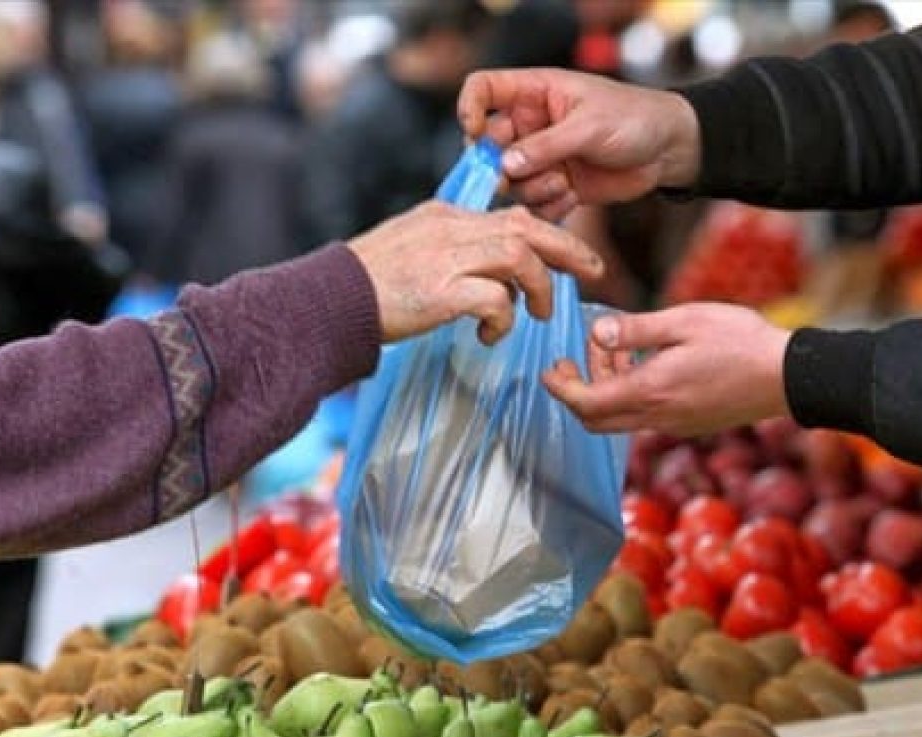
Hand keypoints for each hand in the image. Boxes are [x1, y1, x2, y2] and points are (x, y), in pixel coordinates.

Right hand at [348, 200, 602, 344]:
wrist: (327, 301)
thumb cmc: (369, 284)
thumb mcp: (413, 248)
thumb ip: (451, 249)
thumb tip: (489, 274)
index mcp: (447, 216)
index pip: (512, 216)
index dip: (549, 234)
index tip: (570, 254)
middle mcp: (451, 229)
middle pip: (528, 227)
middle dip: (568, 248)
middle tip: (594, 271)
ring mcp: (447, 258)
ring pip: (519, 258)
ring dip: (539, 290)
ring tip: (538, 315)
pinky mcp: (442, 292)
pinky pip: (496, 300)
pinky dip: (503, 319)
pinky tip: (489, 336)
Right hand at [458, 68, 700, 220]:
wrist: (669, 149)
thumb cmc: (634, 119)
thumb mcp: (589, 126)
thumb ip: (546, 146)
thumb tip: (505, 165)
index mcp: (534, 93)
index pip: (483, 90)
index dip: (470, 109)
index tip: (474, 133)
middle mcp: (532, 126)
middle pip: (489, 146)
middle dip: (498, 166)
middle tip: (510, 179)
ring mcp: (543, 158)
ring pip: (512, 181)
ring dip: (532, 188)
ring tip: (563, 183)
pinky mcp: (558, 186)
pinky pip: (535, 205)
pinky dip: (548, 207)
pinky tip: (572, 196)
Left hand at [543, 303, 790, 435]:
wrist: (788, 377)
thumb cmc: (740, 342)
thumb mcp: (683, 321)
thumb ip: (636, 330)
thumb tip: (597, 332)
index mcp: (650, 391)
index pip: (586, 404)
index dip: (561, 388)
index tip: (550, 368)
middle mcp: (657, 417)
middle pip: (596, 420)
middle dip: (578, 390)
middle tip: (578, 357)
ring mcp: (674, 425)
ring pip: (621, 417)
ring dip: (608, 388)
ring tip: (618, 348)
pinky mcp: (689, 424)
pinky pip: (645, 416)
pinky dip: (632, 393)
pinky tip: (647, 363)